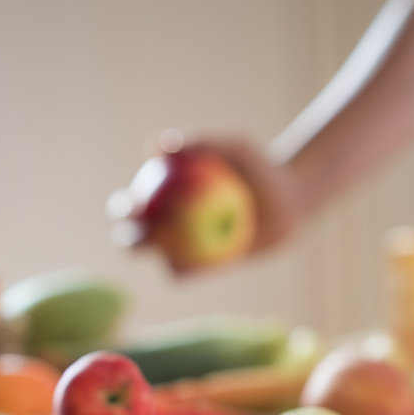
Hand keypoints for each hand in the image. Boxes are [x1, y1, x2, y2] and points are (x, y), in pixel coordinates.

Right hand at [111, 135, 303, 275]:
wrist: (290, 199)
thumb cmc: (258, 168)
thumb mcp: (235, 147)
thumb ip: (199, 141)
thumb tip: (155, 147)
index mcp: (165, 200)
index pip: (134, 207)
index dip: (123, 209)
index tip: (132, 204)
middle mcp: (171, 227)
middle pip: (137, 238)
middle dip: (128, 239)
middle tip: (142, 232)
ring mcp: (189, 251)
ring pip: (161, 260)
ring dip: (157, 258)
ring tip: (169, 248)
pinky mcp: (207, 269)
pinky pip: (188, 273)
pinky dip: (184, 269)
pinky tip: (189, 263)